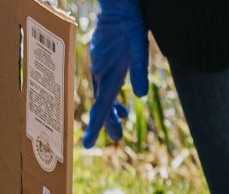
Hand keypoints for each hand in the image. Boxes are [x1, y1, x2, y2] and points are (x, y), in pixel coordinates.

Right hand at [82, 0, 147, 147]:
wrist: (118, 4)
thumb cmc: (130, 24)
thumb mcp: (139, 47)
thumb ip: (140, 71)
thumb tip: (141, 96)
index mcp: (108, 75)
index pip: (100, 107)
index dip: (95, 127)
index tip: (87, 145)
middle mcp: (100, 73)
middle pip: (102, 104)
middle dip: (108, 122)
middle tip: (118, 137)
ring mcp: (99, 65)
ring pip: (103, 93)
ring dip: (112, 108)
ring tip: (123, 118)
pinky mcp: (102, 58)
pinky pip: (103, 82)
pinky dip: (111, 93)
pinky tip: (121, 95)